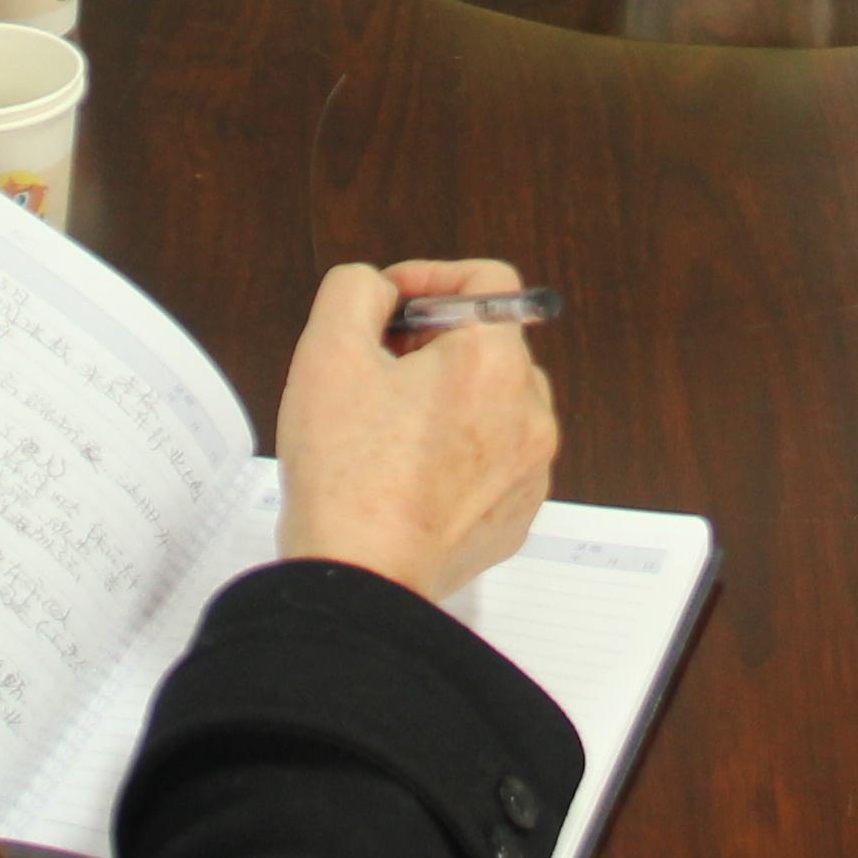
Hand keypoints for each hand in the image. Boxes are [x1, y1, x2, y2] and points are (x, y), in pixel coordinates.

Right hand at [276, 258, 558, 604]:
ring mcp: (529, 469)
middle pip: (492, 343)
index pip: (488, 280)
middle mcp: (528, 412)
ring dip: (451, 397)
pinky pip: (496, 458)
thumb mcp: (327, 351)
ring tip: (391, 426)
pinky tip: (409, 472)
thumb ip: (356, 291)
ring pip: (496, 402)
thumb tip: (381, 290)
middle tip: (380, 366)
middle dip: (435, 342)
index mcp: (493, 362)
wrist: (361, 579)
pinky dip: (461, 451)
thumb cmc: (346, 476)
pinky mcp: (516, 513)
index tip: (391, 305)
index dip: (430, 278)